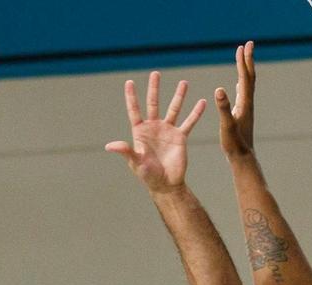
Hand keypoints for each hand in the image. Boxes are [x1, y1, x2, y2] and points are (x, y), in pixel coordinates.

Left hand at [105, 71, 206, 193]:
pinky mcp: (181, 137)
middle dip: (154, 89)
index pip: (135, 110)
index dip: (132, 97)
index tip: (130, 82)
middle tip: (156, 74)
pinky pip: (189, 122)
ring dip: (179, 96)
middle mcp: (154, 128)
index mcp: (140, 132)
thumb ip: (125, 151)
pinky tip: (202, 102)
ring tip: (184, 82)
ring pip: (174, 109)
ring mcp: (168, 131)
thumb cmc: (148, 175)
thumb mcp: (135, 162)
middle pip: (154, 103)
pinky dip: (195, 113)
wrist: (166, 184)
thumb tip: (109, 146)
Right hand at [216, 41, 255, 158]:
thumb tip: (219, 90)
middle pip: (249, 77)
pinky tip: (239, 84)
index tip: (244, 46)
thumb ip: (223, 108)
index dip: (244, 61)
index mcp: (244, 104)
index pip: (245, 77)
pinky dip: (241, 83)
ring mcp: (246, 109)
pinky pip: (243, 94)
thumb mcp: (226, 125)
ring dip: (245, 70)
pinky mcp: (242, 114)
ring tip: (243, 58)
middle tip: (247, 44)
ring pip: (246, 84)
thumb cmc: (234, 144)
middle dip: (247, 60)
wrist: (243, 158)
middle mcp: (247, 104)